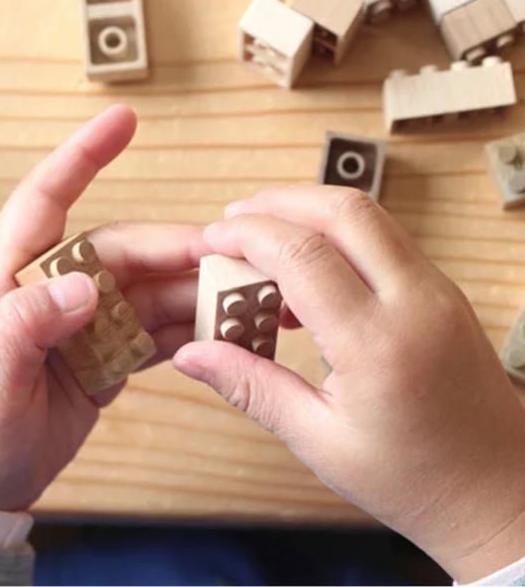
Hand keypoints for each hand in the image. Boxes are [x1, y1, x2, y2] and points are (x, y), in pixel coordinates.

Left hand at [0, 106, 202, 511]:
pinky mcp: (112, 356)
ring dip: (196, 293)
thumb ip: (24, 326)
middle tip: (229, 255)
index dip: (82, 158)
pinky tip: (220, 333)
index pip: (46, 204)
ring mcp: (90, 325)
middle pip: (125, 252)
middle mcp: (58, 294)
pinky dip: (191, 331)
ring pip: (153, 291)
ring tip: (239, 299)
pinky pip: (159, 333)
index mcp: (15, 284)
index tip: (122, 120)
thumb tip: (82, 285)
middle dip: (176, 248)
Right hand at [174, 185, 524, 581]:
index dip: (248, 236)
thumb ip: (251, 387)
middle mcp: (416, 303)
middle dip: (280, 202)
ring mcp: (436, 291)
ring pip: (368, 217)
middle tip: (236, 219)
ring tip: (265, 243)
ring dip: (310, 214)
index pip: (302, 255)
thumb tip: (196, 356)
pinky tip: (308, 275)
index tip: (214, 239)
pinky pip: (383, 241)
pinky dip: (337, 239)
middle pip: (343, 210)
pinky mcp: (441, 292)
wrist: (495, 488)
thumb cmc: (417, 478)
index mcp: (379, 345)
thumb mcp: (320, 440)